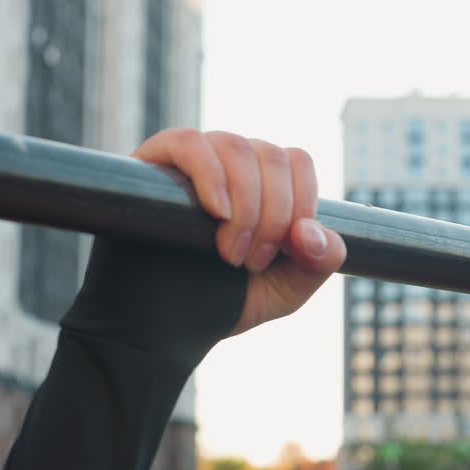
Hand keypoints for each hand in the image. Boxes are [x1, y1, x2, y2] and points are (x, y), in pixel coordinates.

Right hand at [133, 129, 346, 336]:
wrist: (159, 327)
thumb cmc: (223, 302)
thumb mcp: (284, 290)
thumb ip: (316, 263)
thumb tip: (312, 232)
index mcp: (264, 182)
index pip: (297, 162)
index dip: (301, 203)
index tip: (284, 252)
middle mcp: (231, 162)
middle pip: (271, 155)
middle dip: (272, 215)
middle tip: (251, 263)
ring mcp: (192, 159)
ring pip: (236, 146)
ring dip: (244, 205)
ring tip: (230, 253)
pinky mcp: (153, 162)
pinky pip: (188, 142)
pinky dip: (209, 174)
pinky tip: (216, 213)